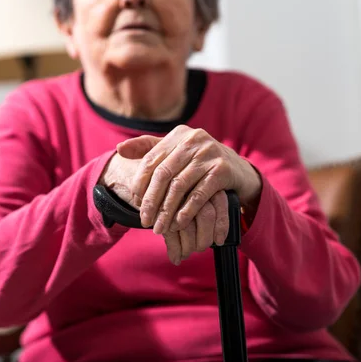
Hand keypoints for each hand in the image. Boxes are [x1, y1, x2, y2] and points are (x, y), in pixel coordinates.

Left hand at [100, 141, 230, 264]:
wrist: (240, 170)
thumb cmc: (202, 163)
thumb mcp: (178, 152)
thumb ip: (150, 149)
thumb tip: (119, 150)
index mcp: (179, 133)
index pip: (151, 160)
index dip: (140, 183)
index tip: (135, 204)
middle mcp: (194, 139)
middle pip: (163, 173)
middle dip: (151, 200)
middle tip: (144, 221)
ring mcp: (210, 153)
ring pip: (180, 185)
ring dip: (167, 210)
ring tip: (160, 228)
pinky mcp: (222, 170)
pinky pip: (199, 194)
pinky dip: (187, 211)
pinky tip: (179, 224)